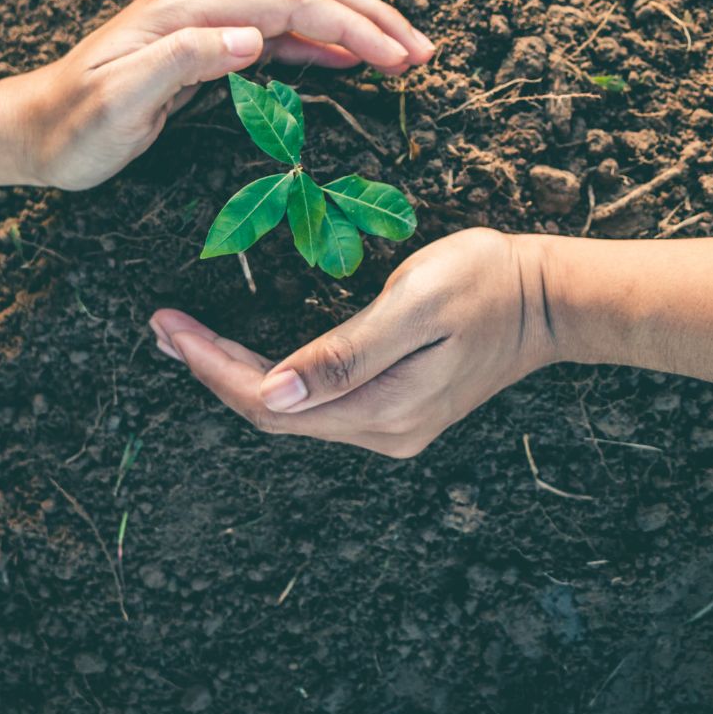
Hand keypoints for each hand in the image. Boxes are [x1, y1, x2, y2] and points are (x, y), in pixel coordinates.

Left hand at [0, 0, 434, 189]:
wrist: (33, 131)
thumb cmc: (74, 128)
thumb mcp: (120, 102)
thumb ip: (184, 61)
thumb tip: (252, 38)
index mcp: (187, 5)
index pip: (290, 1)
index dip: (352, 25)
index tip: (399, 56)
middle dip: (369, 17)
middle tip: (422, 52)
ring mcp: (204, 13)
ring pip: (297, 3)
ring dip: (353, 25)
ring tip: (404, 53)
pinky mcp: (206, 38)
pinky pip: (278, 29)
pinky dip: (322, 41)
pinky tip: (350, 59)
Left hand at [148, 229, 557, 456]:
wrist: (551, 298)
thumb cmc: (486, 282)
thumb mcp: (416, 304)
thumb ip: (346, 351)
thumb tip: (275, 390)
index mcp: (382, 407)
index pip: (270, 401)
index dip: (212, 366)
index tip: (168, 327)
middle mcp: (381, 431)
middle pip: (273, 412)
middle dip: (210, 371)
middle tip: (161, 328)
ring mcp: (390, 425)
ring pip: (291, 412)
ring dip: (234, 377)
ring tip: (185, 340)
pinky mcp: (396, 409)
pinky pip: (316, 405)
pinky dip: (270, 379)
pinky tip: (245, 357)